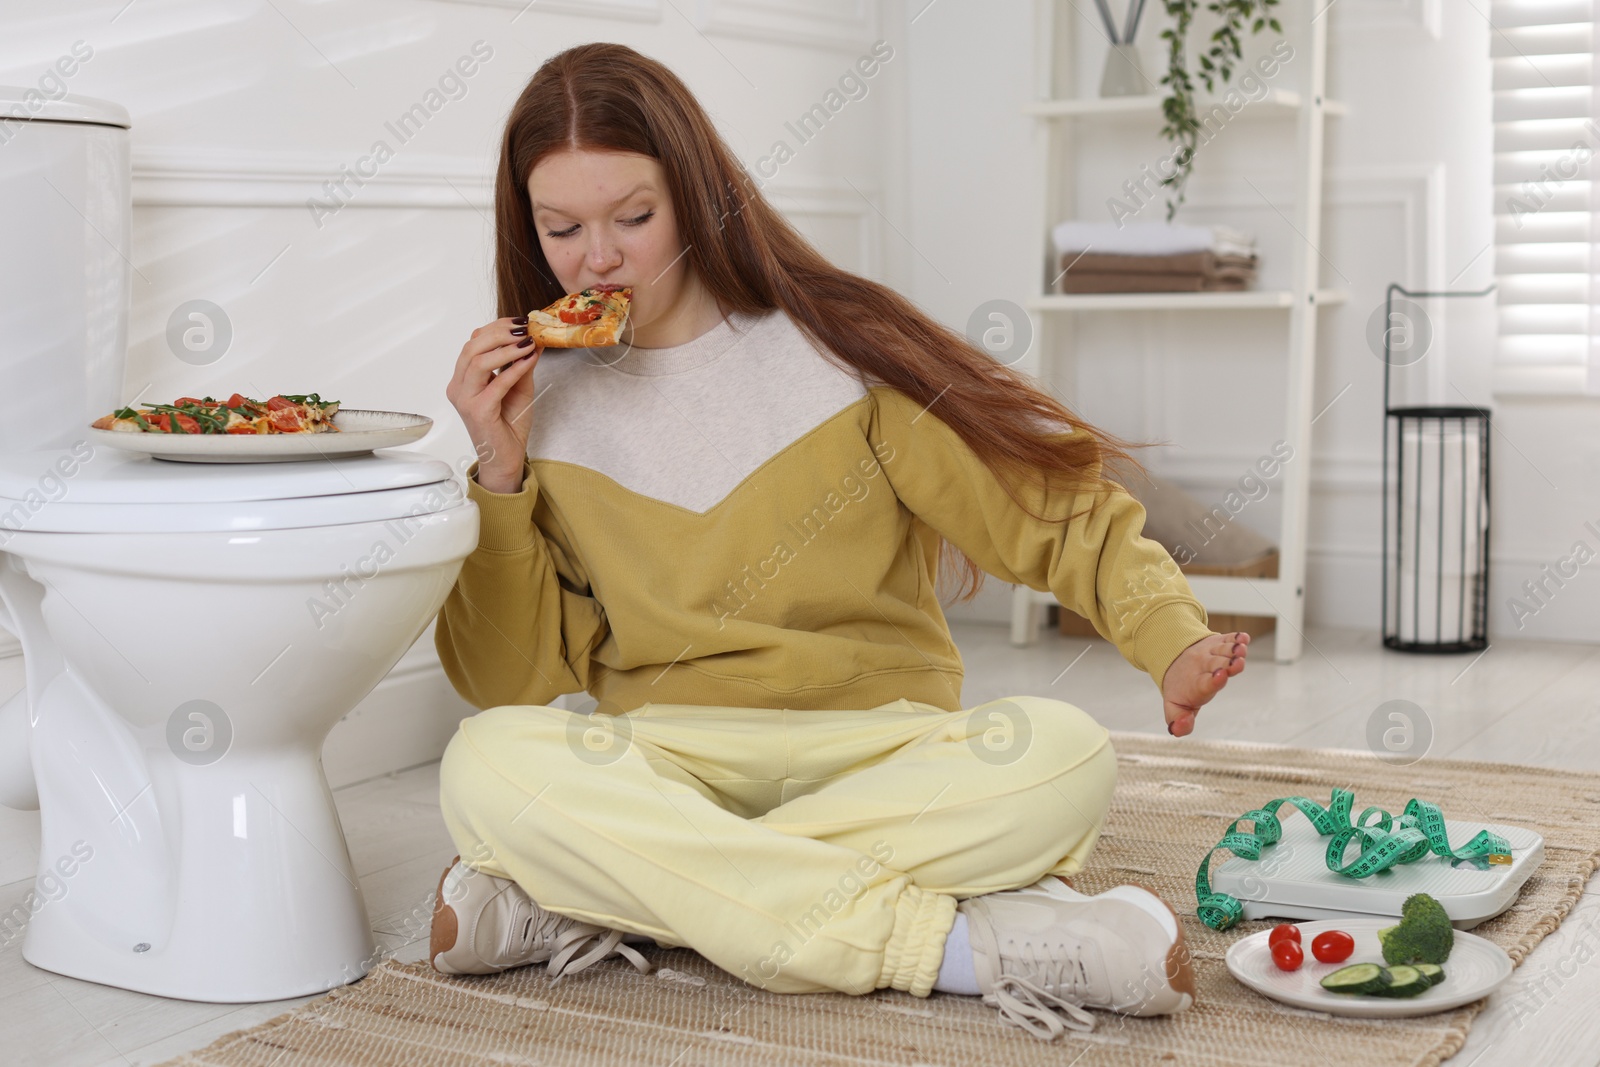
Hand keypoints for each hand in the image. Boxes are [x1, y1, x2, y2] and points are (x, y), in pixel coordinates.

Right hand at [445, 316, 542, 492]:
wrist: (507, 459)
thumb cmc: (508, 425)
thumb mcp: (519, 387)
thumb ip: (522, 364)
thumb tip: (534, 338)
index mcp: (463, 378)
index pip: (473, 342)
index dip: (496, 327)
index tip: (520, 320)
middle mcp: (458, 387)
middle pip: (472, 347)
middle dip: (499, 333)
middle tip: (524, 327)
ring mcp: (464, 399)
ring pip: (477, 361)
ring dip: (506, 348)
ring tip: (528, 341)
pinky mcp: (477, 412)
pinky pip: (495, 384)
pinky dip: (514, 368)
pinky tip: (529, 359)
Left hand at [1160, 631, 1248, 736]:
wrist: (1173, 660)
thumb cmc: (1180, 689)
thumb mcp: (1175, 709)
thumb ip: (1178, 722)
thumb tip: (1179, 730)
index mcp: (1195, 685)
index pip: (1204, 683)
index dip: (1213, 680)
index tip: (1220, 676)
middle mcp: (1202, 666)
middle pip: (1217, 665)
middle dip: (1228, 664)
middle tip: (1237, 663)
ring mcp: (1210, 653)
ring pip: (1223, 650)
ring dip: (1233, 649)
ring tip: (1241, 649)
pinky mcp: (1217, 642)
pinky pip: (1227, 638)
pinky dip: (1236, 637)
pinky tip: (1243, 637)